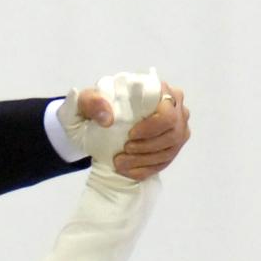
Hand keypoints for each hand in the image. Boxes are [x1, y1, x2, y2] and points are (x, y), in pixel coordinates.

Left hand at [69, 75, 188, 180]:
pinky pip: (164, 162)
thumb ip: (91, 102)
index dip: (152, 127)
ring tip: (120, 162)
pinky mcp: (171, 146)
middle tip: (125, 150)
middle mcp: (174, 106)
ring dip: (144, 160)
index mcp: (159, 89)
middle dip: (148, 147)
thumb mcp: (84, 102)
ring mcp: (176, 127)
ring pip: (169, 150)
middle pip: (173, 133)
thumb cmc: (93, 107)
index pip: (168, 111)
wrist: (93, 124)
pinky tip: (127, 171)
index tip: (130, 135)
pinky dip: (144, 169)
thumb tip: (108, 118)